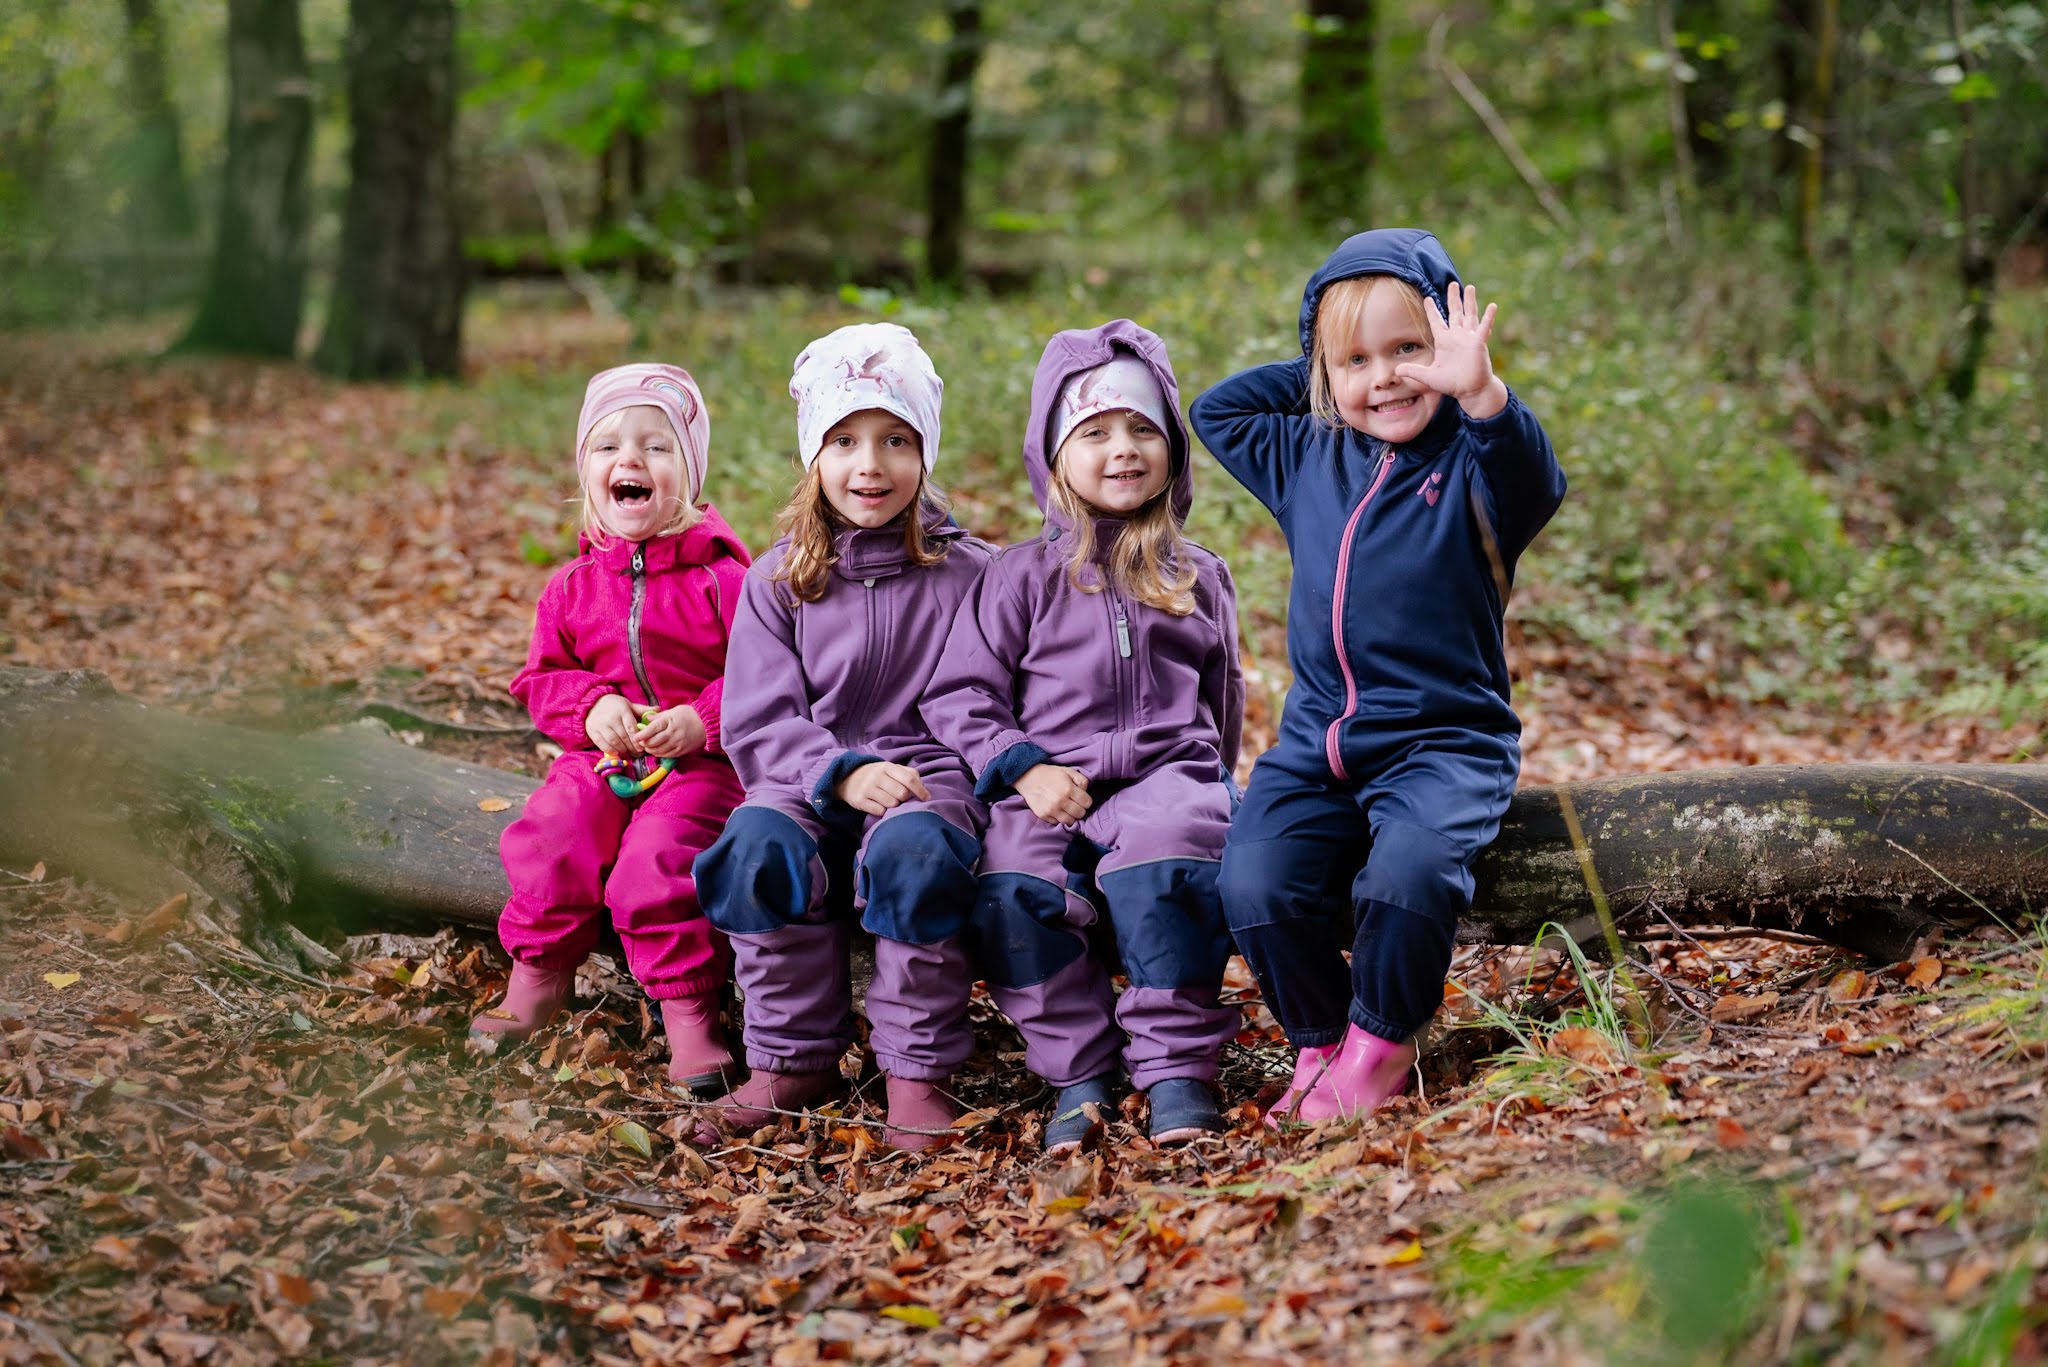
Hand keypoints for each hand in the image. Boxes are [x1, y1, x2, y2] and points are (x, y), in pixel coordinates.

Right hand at [586, 694, 642, 755]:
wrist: (593, 703)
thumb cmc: (616, 706)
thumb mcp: (629, 705)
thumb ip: (643, 710)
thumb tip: (659, 709)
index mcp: (622, 710)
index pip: (631, 727)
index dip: (637, 739)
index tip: (642, 747)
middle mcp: (611, 718)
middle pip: (623, 736)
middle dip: (631, 746)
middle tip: (638, 753)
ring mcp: (600, 725)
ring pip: (613, 741)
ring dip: (622, 749)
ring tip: (628, 752)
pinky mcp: (592, 731)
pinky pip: (602, 744)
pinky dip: (610, 750)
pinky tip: (617, 752)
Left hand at [638, 704, 705, 757]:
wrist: (706, 723)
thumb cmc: (689, 715)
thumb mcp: (673, 711)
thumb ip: (659, 716)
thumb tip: (646, 718)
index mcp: (670, 721)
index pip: (653, 729)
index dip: (642, 735)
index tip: (635, 737)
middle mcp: (673, 733)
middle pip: (654, 742)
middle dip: (645, 744)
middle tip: (639, 743)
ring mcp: (678, 743)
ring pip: (659, 750)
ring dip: (651, 750)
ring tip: (647, 747)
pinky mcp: (682, 750)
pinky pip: (667, 755)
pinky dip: (659, 754)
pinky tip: (656, 751)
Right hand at [836, 761, 931, 815]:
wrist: (848, 778)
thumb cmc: (878, 775)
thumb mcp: (891, 769)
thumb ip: (909, 775)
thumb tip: (923, 788)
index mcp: (887, 766)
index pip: (909, 778)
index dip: (920, 790)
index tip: (927, 799)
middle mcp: (876, 776)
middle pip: (902, 794)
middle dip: (904, 799)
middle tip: (900, 798)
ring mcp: (866, 788)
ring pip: (891, 804)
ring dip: (894, 805)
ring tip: (888, 800)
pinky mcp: (859, 800)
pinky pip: (879, 811)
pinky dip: (882, 811)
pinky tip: (878, 805)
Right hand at [1014, 764, 1090, 825]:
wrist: (1028, 777)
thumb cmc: (1050, 774)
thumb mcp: (1068, 771)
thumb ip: (1081, 780)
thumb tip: (1086, 792)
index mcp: (1068, 789)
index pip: (1087, 803)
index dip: (1086, 800)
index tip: (1081, 798)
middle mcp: (1061, 801)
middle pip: (1081, 813)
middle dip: (1080, 809)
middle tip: (1075, 804)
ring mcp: (1051, 810)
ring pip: (1070, 821)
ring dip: (1071, 816)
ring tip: (1067, 809)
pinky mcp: (1043, 815)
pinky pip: (1058, 823)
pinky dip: (1059, 818)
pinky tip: (1058, 810)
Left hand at [1393, 282, 1507, 418]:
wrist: (1470, 391)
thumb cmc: (1452, 383)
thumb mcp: (1428, 377)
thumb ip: (1413, 371)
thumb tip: (1396, 371)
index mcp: (1444, 341)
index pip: (1436, 321)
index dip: (1432, 310)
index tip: (1428, 298)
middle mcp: (1457, 337)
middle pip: (1455, 313)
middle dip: (1453, 298)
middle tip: (1452, 284)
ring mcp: (1469, 339)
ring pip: (1469, 315)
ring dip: (1469, 301)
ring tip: (1469, 287)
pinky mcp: (1479, 344)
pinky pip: (1484, 328)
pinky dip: (1488, 317)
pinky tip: (1492, 306)